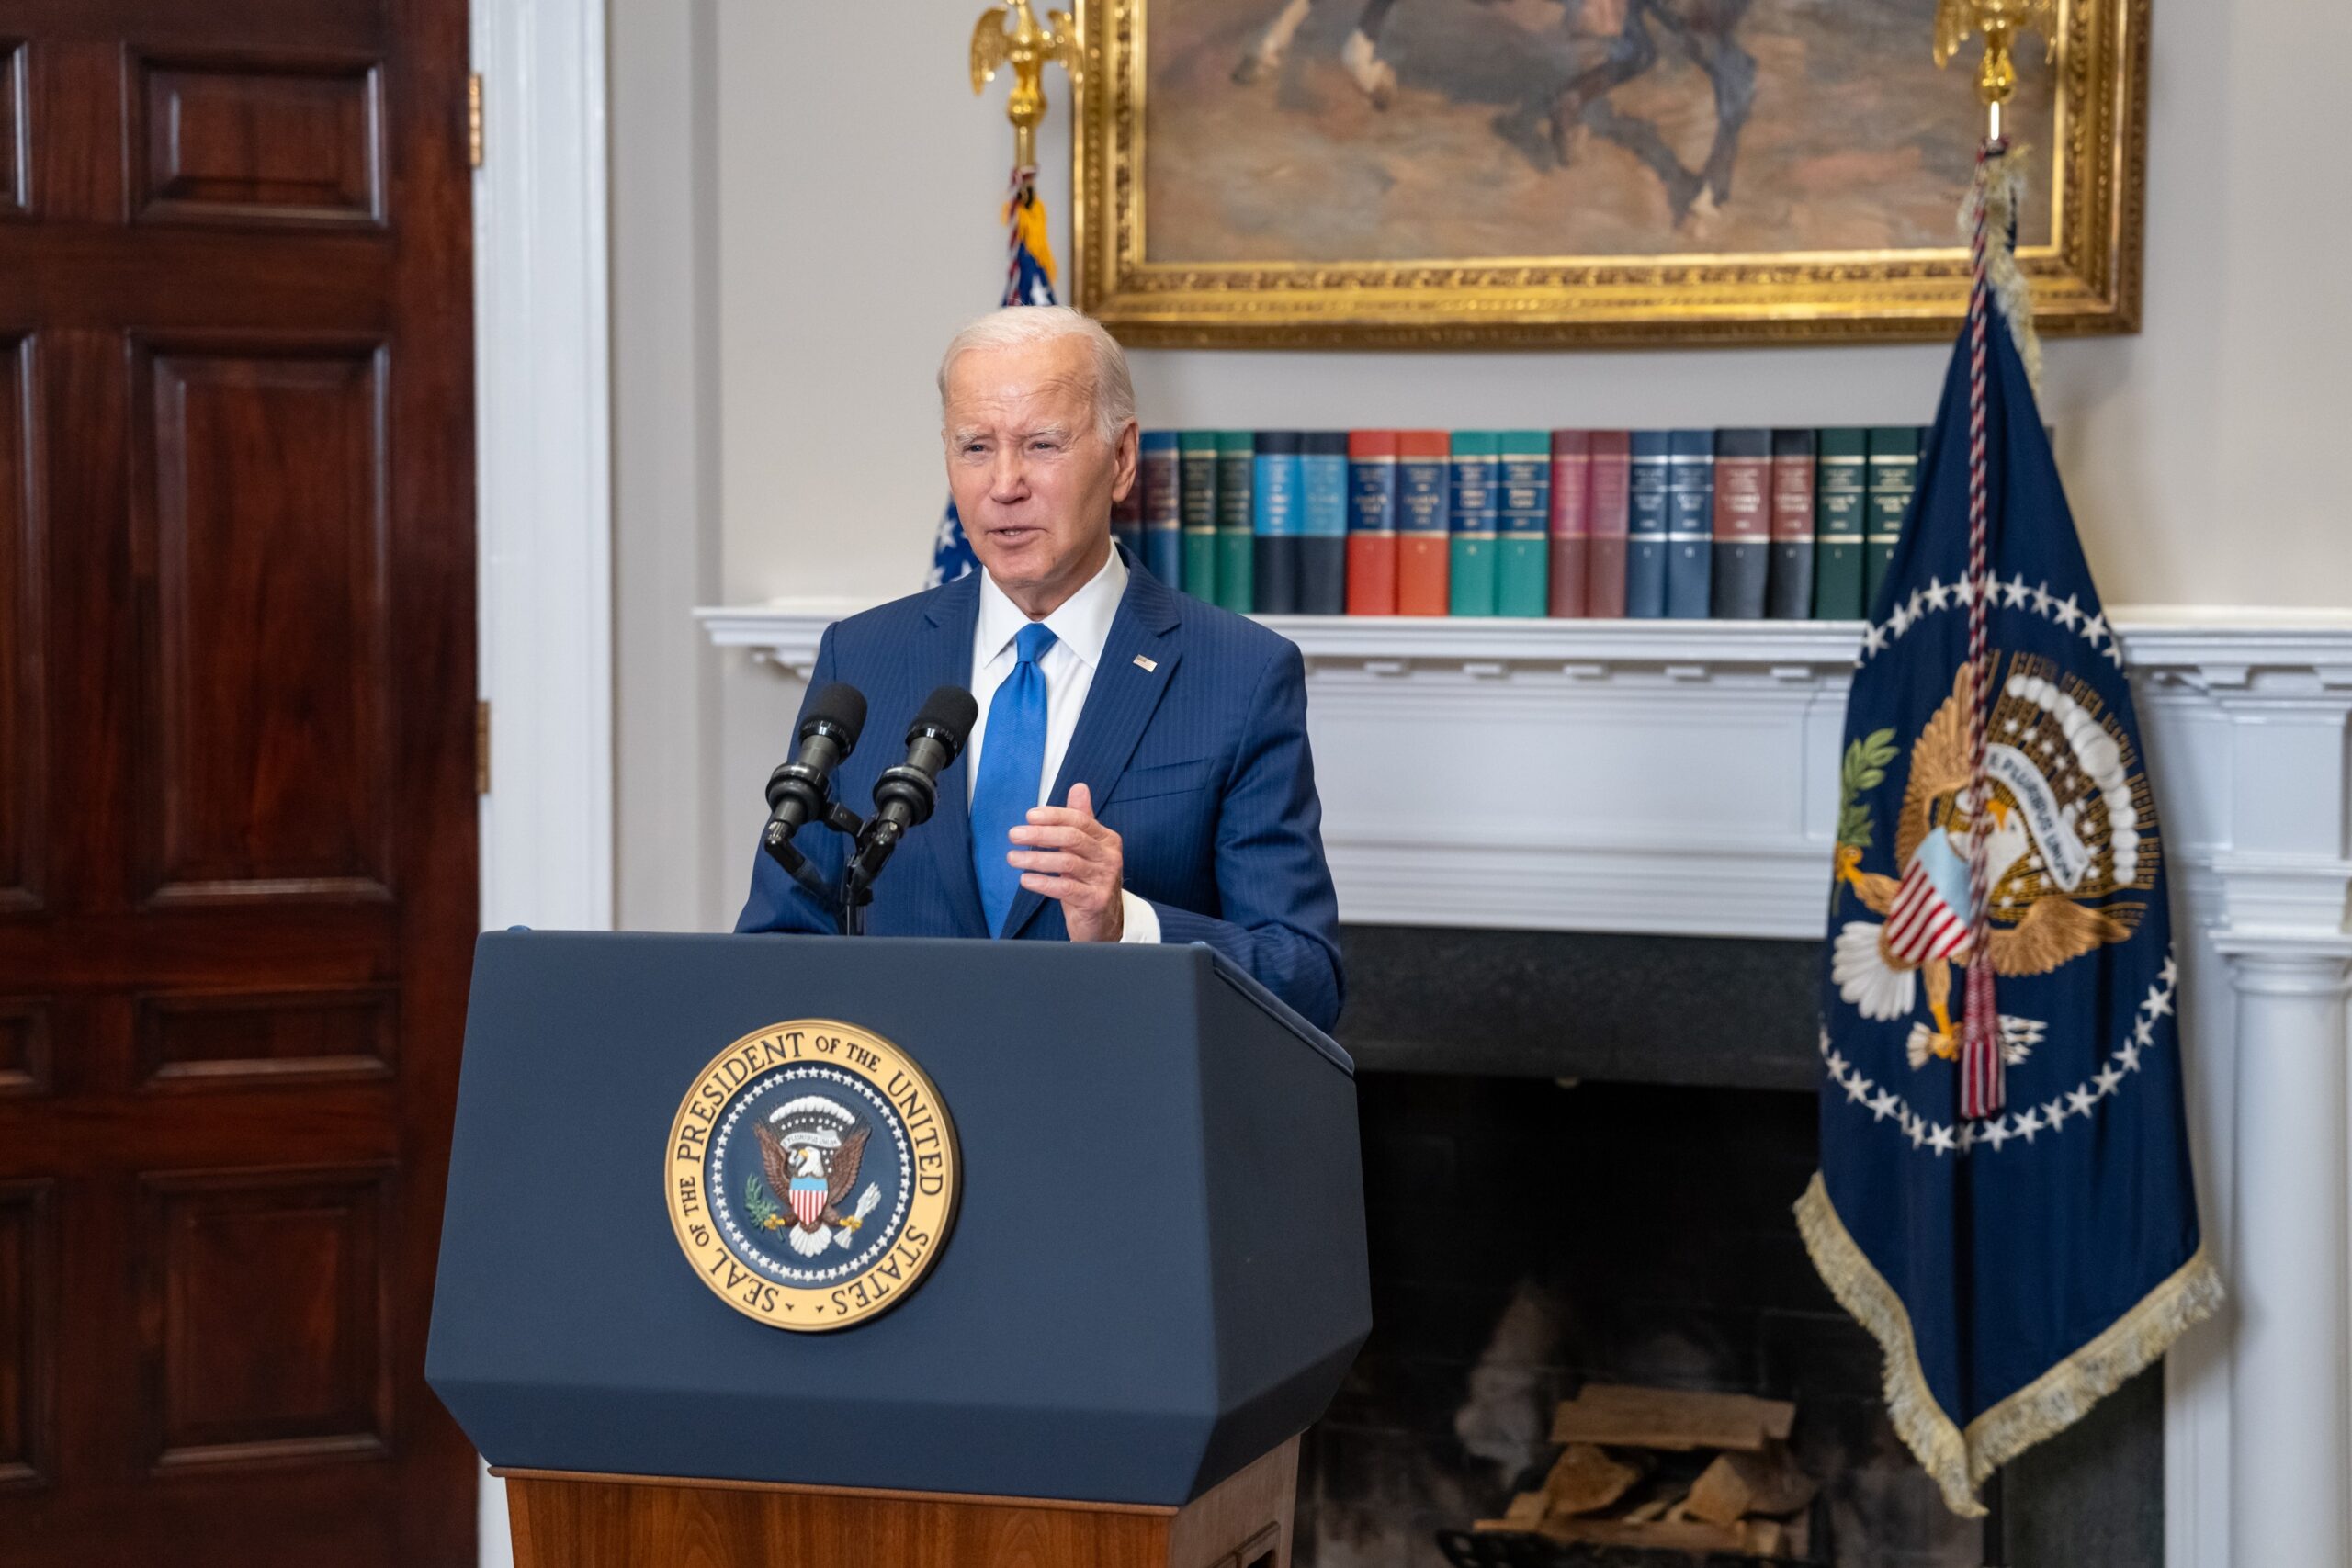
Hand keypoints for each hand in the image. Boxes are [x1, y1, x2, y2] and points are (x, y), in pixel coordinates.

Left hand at [1007, 782, 1124, 941]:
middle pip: (1072, 838)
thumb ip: (1082, 819)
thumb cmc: (1090, 882)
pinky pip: (1066, 888)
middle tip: (1014, 835)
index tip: (1029, 816)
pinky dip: (1043, 882)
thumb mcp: (1087, 849)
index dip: (1053, 816)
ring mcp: (1104, 879)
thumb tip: (1079, 788)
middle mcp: (1109, 857)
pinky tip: (1025, 880)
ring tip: (1012, 858)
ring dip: (1035, 859)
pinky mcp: (1095, 900)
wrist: (1104, 922)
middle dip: (1040, 834)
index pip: (1079, 820)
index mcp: (1107, 839)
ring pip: (1067, 862)